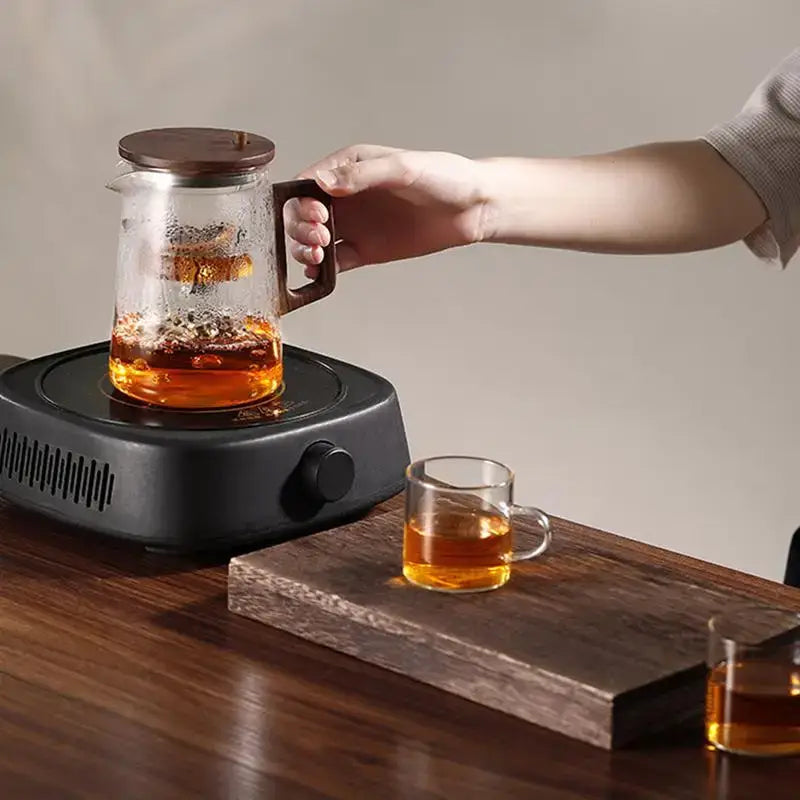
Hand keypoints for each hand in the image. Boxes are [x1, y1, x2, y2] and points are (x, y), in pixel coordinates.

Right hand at [285, 144, 485, 276]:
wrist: (473, 207)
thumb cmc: (444, 177)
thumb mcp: (402, 168)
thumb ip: (361, 175)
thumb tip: (323, 182)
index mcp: (349, 168)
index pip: (307, 184)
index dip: (302, 202)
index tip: (317, 215)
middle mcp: (346, 197)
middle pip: (303, 215)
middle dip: (301, 228)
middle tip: (320, 237)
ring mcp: (354, 225)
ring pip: (313, 240)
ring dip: (306, 249)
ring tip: (319, 256)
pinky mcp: (365, 251)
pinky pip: (335, 263)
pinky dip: (322, 270)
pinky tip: (320, 272)